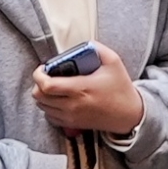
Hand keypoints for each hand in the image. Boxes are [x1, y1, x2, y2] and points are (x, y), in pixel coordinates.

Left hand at [29, 46, 144, 139]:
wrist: (129, 115)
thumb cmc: (121, 88)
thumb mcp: (113, 61)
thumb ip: (97, 48)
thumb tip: (83, 44)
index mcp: (80, 88)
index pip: (47, 86)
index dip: (38, 75)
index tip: (43, 68)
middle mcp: (73, 105)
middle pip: (39, 97)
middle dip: (38, 84)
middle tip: (47, 75)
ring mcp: (71, 117)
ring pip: (42, 107)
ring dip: (43, 95)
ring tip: (52, 86)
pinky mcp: (73, 124)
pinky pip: (50, 117)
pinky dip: (49, 107)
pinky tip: (57, 99)